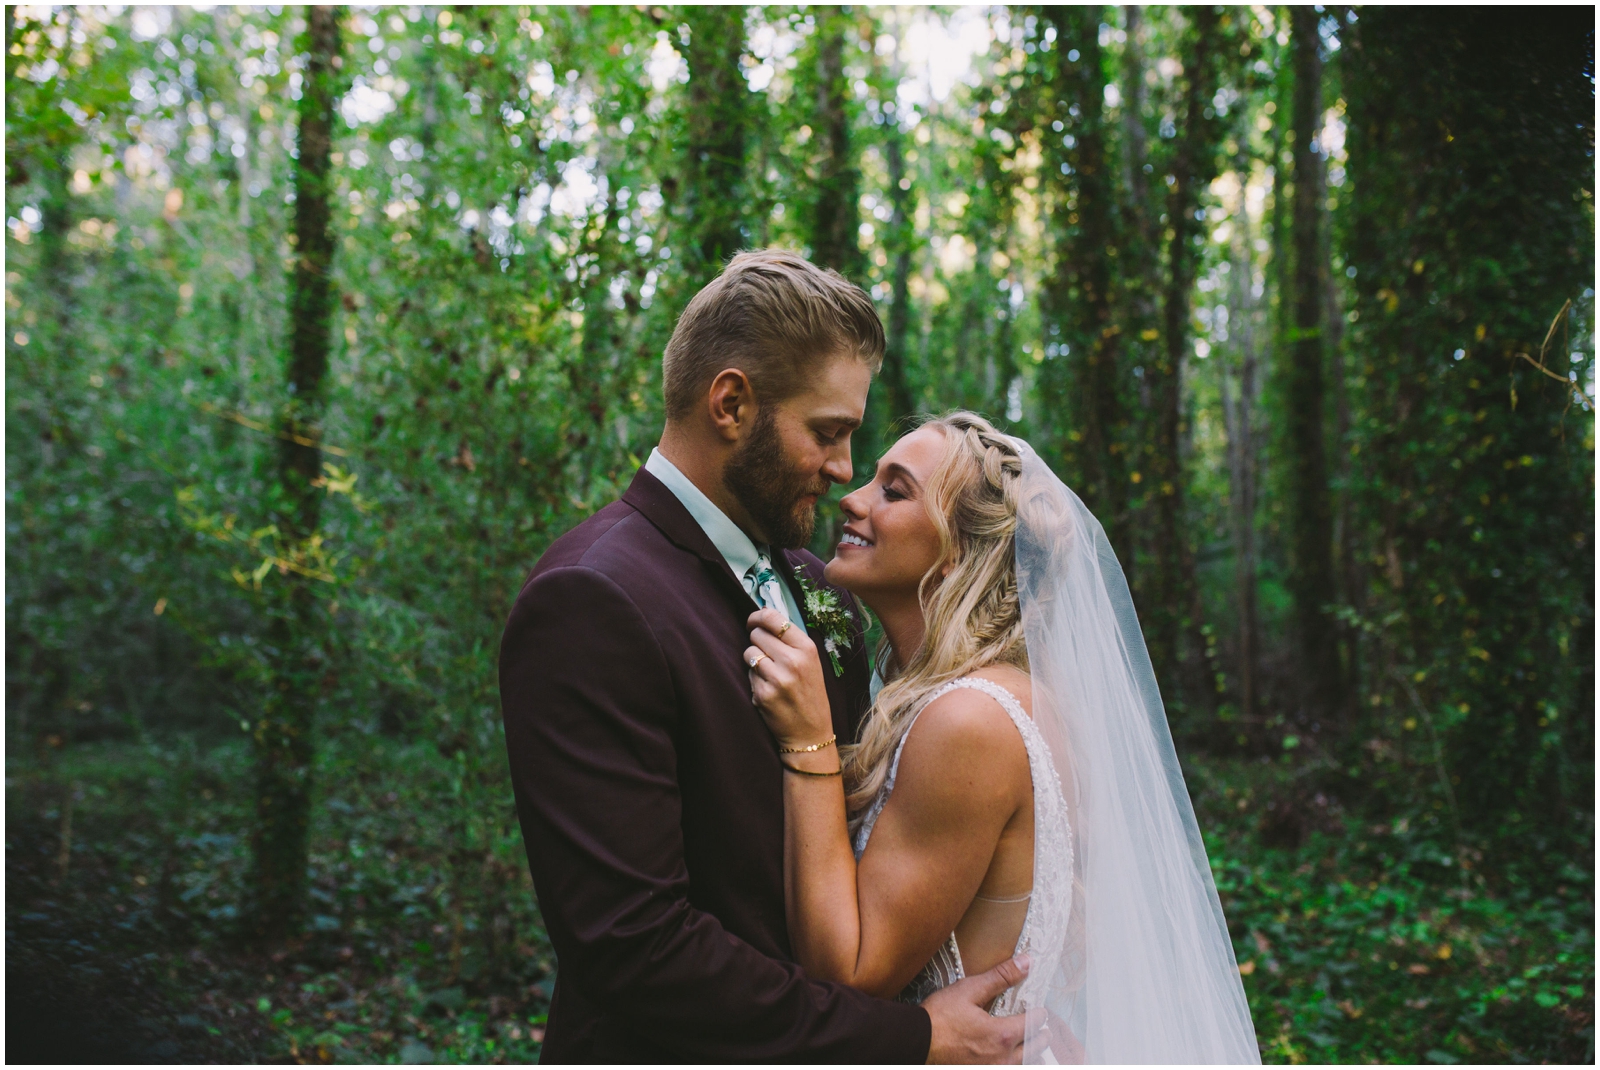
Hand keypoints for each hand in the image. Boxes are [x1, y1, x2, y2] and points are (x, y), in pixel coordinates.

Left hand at [745, 608, 833, 752]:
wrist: (811, 733)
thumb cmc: (809, 694)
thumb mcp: (810, 662)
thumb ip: (790, 640)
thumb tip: (763, 614)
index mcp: (807, 649)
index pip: (773, 618)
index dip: (757, 616)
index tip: (752, 621)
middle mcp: (793, 661)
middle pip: (757, 634)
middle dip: (756, 641)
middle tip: (766, 654)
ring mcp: (777, 678)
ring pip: (749, 653)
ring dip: (753, 660)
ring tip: (768, 673)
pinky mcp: (763, 694)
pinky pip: (748, 674)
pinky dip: (754, 680)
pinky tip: (768, 690)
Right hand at [923, 954, 1033, 1063]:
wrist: (915, 1043)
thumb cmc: (939, 1017)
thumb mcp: (969, 990)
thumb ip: (1000, 977)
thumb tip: (1026, 963)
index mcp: (1002, 1034)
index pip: (1034, 1024)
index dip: (1040, 1015)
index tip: (1040, 1011)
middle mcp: (1002, 1058)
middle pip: (1034, 1050)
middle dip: (1040, 1037)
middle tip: (1043, 1030)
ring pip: (1023, 1065)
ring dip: (1030, 1055)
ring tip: (1031, 1048)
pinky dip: (1012, 1064)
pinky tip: (1007, 1059)